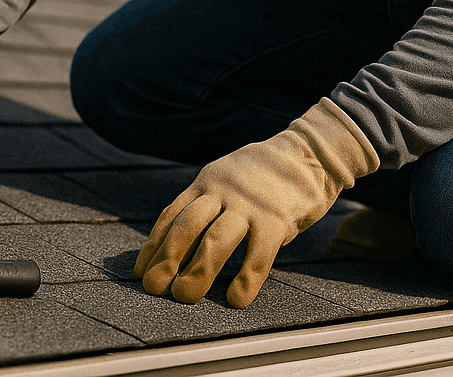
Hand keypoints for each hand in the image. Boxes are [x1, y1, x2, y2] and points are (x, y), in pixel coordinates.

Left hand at [133, 98, 378, 307]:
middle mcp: (222, 190)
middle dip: (167, 258)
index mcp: (207, 180)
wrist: (311, 152)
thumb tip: (182, 242)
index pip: (172, 214)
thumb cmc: (265, 174)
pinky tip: (235, 299)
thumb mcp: (228, 177)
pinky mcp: (276, 218)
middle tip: (154, 288)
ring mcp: (249, 204)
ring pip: (215, 240)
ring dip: (197, 270)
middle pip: (187, 226)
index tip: (141, 271)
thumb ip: (208, 202)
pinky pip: (257, 254)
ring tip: (184, 296)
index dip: (154, 245)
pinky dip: (245, 278)